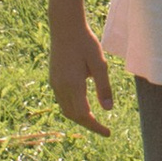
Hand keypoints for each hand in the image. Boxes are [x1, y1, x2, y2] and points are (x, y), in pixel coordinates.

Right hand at [49, 10, 114, 135]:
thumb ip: (104, 87)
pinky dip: (73, 108)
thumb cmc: (85, 43)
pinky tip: (83, 105)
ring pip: (66, 109)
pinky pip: (62, 100)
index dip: (95, 126)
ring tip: (94, 120)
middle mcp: (60, 87)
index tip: (108, 133)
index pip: (83, 115)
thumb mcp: (100, 64)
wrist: (65, 27)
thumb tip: (107, 109)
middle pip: (73, 115)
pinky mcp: (53, 78)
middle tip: (103, 129)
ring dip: (79, 117)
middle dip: (88, 124)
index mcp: (72, 85)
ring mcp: (55, 83)